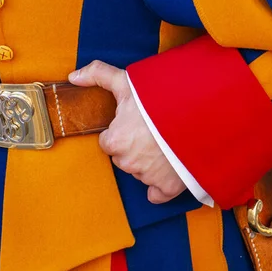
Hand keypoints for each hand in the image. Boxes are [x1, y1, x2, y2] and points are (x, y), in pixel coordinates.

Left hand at [69, 61, 186, 203]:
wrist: (198, 115)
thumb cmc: (160, 100)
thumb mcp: (128, 82)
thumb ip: (98, 75)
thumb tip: (73, 76)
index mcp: (115, 141)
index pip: (109, 142)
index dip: (121, 132)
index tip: (135, 124)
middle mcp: (128, 162)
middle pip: (124, 158)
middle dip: (134, 148)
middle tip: (151, 132)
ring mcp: (148, 176)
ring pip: (140, 173)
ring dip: (148, 163)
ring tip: (165, 144)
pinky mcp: (168, 186)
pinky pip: (157, 194)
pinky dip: (160, 187)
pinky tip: (166, 173)